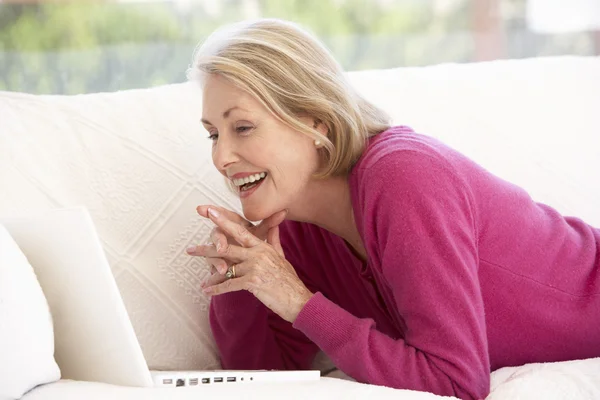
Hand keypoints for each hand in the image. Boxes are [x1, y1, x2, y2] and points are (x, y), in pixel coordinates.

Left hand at [191, 207, 312, 322]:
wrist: (297, 298)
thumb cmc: (288, 279)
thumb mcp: (281, 256)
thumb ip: (273, 239)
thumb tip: (275, 223)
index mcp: (262, 246)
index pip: (240, 230)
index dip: (223, 221)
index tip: (209, 212)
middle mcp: (257, 254)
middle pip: (226, 248)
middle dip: (206, 249)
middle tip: (190, 249)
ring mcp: (254, 267)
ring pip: (226, 269)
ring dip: (212, 278)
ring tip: (202, 281)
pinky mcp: (252, 282)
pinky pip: (229, 284)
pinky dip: (218, 290)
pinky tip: (208, 292)